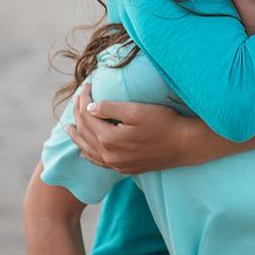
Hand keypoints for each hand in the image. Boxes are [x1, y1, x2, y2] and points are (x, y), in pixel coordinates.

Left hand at [65, 83, 196, 173]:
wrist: (185, 145)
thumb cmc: (164, 123)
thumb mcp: (136, 111)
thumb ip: (110, 109)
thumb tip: (89, 107)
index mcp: (109, 139)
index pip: (87, 116)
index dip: (84, 99)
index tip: (86, 85)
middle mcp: (109, 155)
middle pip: (85, 132)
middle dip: (78, 113)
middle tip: (78, 99)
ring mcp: (117, 164)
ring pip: (88, 150)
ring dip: (78, 136)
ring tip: (69, 127)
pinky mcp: (125, 168)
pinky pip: (99, 162)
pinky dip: (88, 154)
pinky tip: (84, 151)